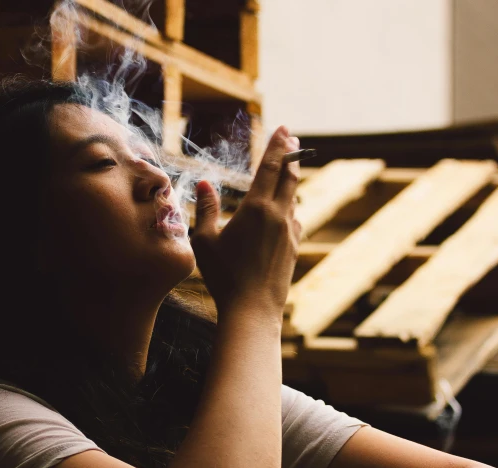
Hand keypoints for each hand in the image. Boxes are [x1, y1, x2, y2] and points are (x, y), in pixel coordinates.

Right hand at [190, 126, 301, 319]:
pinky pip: (293, 219)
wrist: (253, 309)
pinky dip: (289, 207)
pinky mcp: (293, 247)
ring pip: (293, 198)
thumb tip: (204, 182)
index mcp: (257, 208)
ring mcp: (290, 232)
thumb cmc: (224, 275)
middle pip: (289, 177)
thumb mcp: (205, 240)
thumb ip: (206, 208)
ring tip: (287, 172)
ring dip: (290, 182)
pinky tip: (284, 211)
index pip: (271, 167)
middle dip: (291, 155)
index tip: (284, 128)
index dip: (277, 145)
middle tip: (292, 139)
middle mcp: (279, 215)